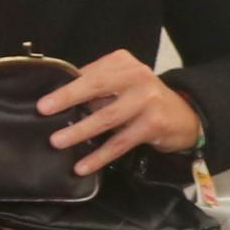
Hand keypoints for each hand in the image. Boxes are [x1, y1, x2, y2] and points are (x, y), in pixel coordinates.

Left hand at [40, 48, 203, 175]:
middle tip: (44, 110)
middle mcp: (137, 77)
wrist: (185, 115)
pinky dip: (100, 155)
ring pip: (107, 117)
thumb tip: (60, 99)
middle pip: (96, 87)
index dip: (66, 88)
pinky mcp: (153, 124)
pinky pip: (120, 142)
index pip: (90, 74)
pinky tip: (83, 165)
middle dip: (68, 98)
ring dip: (80, 130)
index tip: (44, 101)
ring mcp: (147, 100)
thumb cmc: (144, 99)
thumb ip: (97, 86)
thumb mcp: (123, 84)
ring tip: (58, 141)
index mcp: (123, 63)